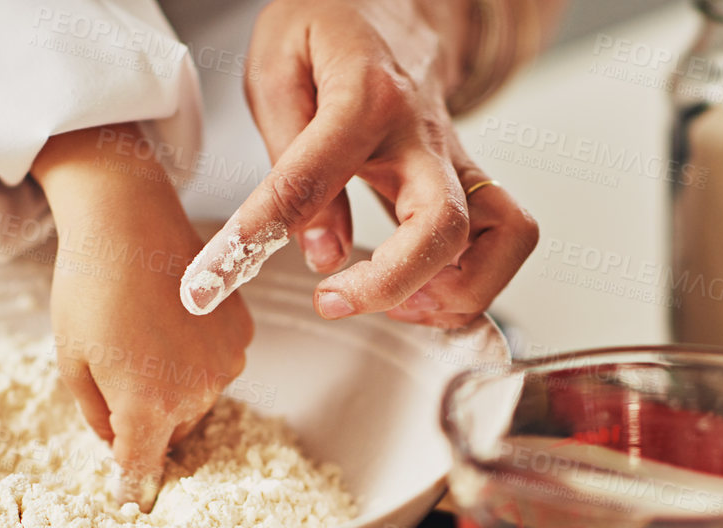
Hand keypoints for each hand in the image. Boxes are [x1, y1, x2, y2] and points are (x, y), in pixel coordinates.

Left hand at [33, 125, 254, 506]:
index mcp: (147, 407)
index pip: (143, 471)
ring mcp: (226, 363)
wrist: (127, 219)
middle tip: (118, 372)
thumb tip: (118, 444)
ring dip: (174, 386)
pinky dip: (195, 356)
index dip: (131, 488)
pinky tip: (169, 319)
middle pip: (172, 434)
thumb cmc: (88, 287)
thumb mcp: (72, 361)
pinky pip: (217, 366)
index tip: (128, 503)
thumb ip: (97, 416)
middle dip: (146, 419)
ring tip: (142, 336)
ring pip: (197, 400)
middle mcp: (197, 394)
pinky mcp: (241, 333)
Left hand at [180, 0, 538, 329]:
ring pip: (500, 238)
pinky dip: (474, 282)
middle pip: (442, 226)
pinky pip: (505, 240)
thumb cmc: (331, 31)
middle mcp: (424, 134)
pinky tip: (421, 291)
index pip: (314, 174)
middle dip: (390, 284)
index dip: (265, 226)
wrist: (392, 4)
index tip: (218, 271)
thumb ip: (290, 161)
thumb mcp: (279, 66)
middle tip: (333, 301)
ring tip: (392, 302)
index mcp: (365, 95)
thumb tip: (319, 251)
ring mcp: (457, 161)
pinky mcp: (472, 182)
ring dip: (452, 292)